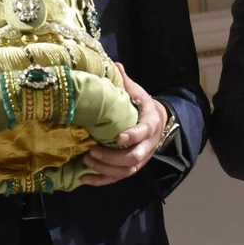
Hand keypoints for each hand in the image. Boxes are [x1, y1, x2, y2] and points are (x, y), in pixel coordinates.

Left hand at [81, 63, 165, 186]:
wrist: (158, 123)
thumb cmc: (143, 107)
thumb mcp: (138, 93)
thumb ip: (126, 82)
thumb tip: (114, 64)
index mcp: (150, 123)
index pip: (144, 132)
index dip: (132, 136)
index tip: (117, 137)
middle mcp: (148, 145)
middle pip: (134, 158)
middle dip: (112, 157)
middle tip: (92, 151)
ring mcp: (141, 159)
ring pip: (126, 171)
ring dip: (106, 169)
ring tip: (87, 162)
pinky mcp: (132, 167)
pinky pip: (118, 178)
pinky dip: (101, 180)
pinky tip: (85, 178)